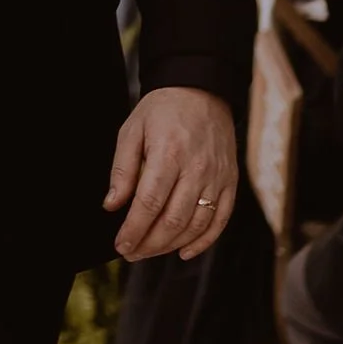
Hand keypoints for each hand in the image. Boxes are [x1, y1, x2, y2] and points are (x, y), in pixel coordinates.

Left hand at [104, 85, 236, 260]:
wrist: (201, 90)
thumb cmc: (162, 110)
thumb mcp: (132, 130)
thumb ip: (122, 169)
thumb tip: (112, 205)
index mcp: (168, 154)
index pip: (149, 203)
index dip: (134, 229)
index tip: (121, 244)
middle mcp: (196, 169)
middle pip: (173, 220)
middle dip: (149, 244)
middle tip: (131, 253)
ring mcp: (217, 177)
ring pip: (196, 224)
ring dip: (171, 245)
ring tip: (150, 251)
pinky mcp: (230, 181)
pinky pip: (220, 219)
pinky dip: (204, 241)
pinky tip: (185, 252)